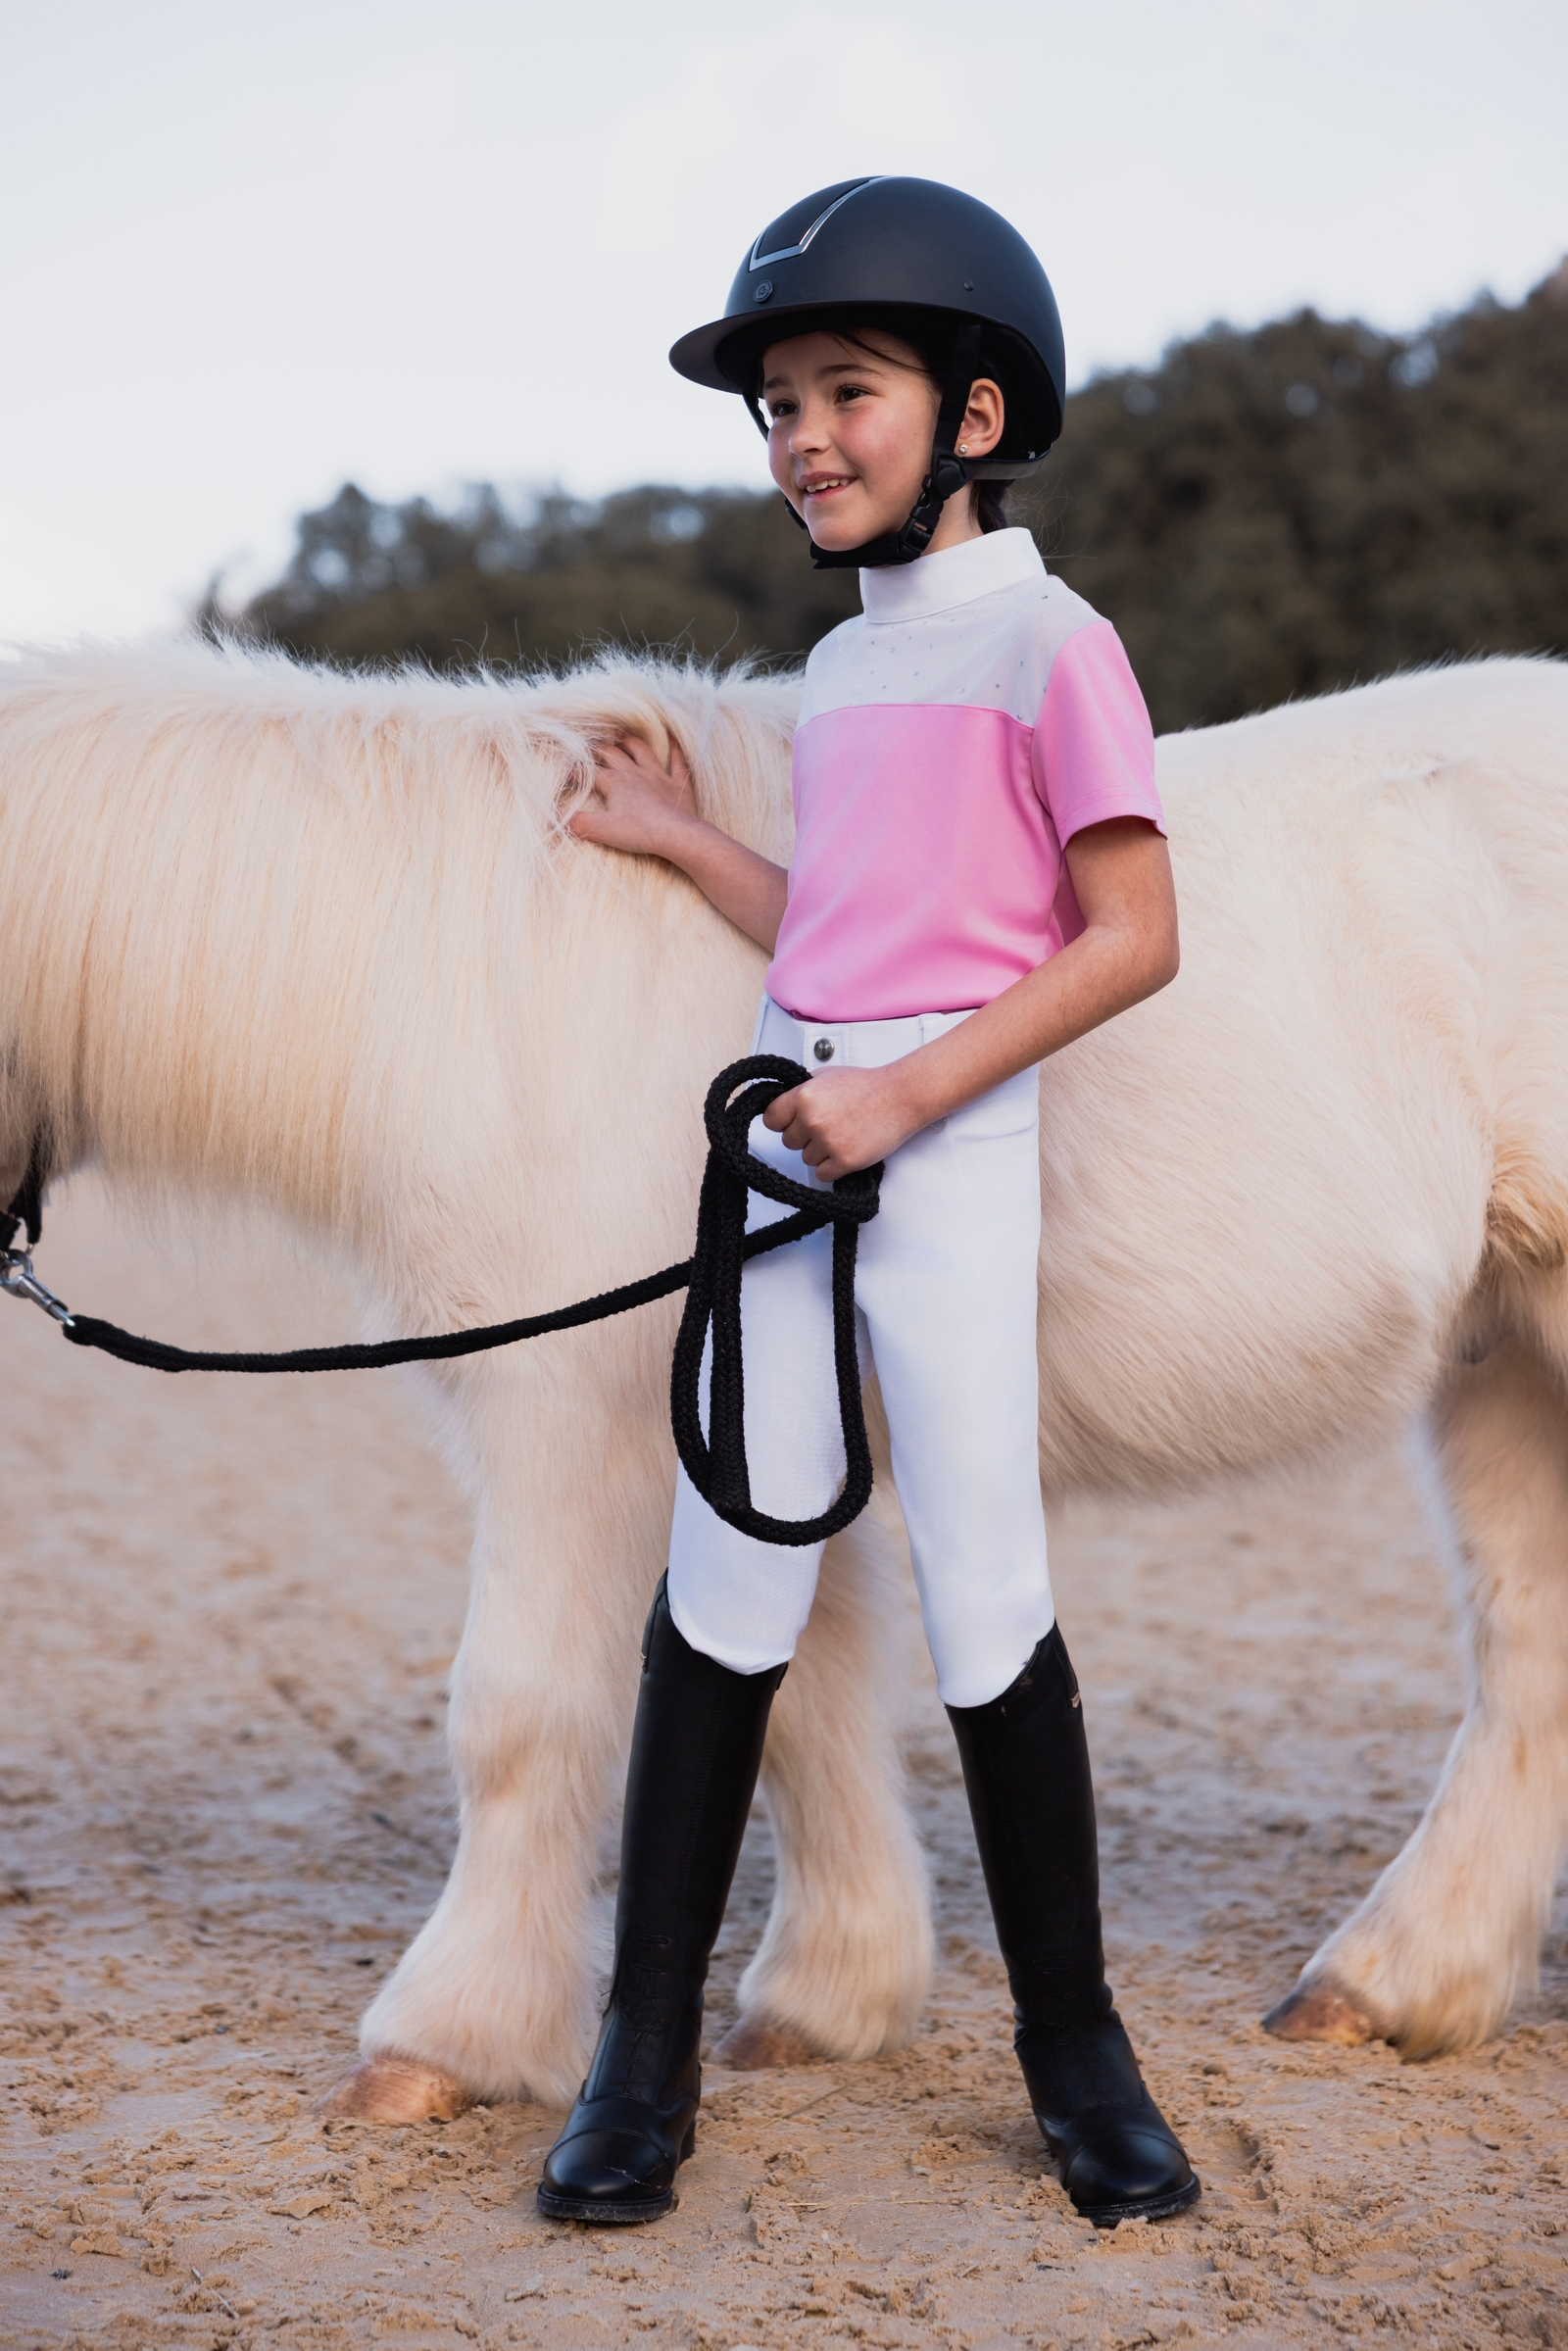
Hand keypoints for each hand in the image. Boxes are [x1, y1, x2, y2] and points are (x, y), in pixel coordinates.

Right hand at [569, 734, 695, 855]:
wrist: (676, 835)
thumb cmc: (638, 832)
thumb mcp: (601, 830)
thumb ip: (575, 822)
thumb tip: (550, 816)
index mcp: (614, 783)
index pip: (588, 772)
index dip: (573, 771)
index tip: (562, 771)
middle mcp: (635, 773)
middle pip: (612, 755)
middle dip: (597, 750)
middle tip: (588, 747)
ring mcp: (658, 776)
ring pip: (641, 751)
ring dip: (629, 742)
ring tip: (620, 735)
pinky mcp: (678, 784)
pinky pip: (678, 760)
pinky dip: (675, 748)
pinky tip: (673, 736)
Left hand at [762, 1065, 923, 1183]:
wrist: (900, 1097)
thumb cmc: (867, 1085)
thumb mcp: (827, 1076)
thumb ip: (802, 1090)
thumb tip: (783, 1105)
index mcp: (804, 1096)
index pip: (770, 1119)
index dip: (782, 1122)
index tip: (793, 1122)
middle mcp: (812, 1119)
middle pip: (788, 1142)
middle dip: (804, 1137)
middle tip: (828, 1126)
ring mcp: (828, 1142)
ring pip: (806, 1159)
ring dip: (821, 1152)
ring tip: (843, 1134)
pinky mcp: (844, 1161)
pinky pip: (822, 1174)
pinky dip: (833, 1166)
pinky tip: (847, 1149)